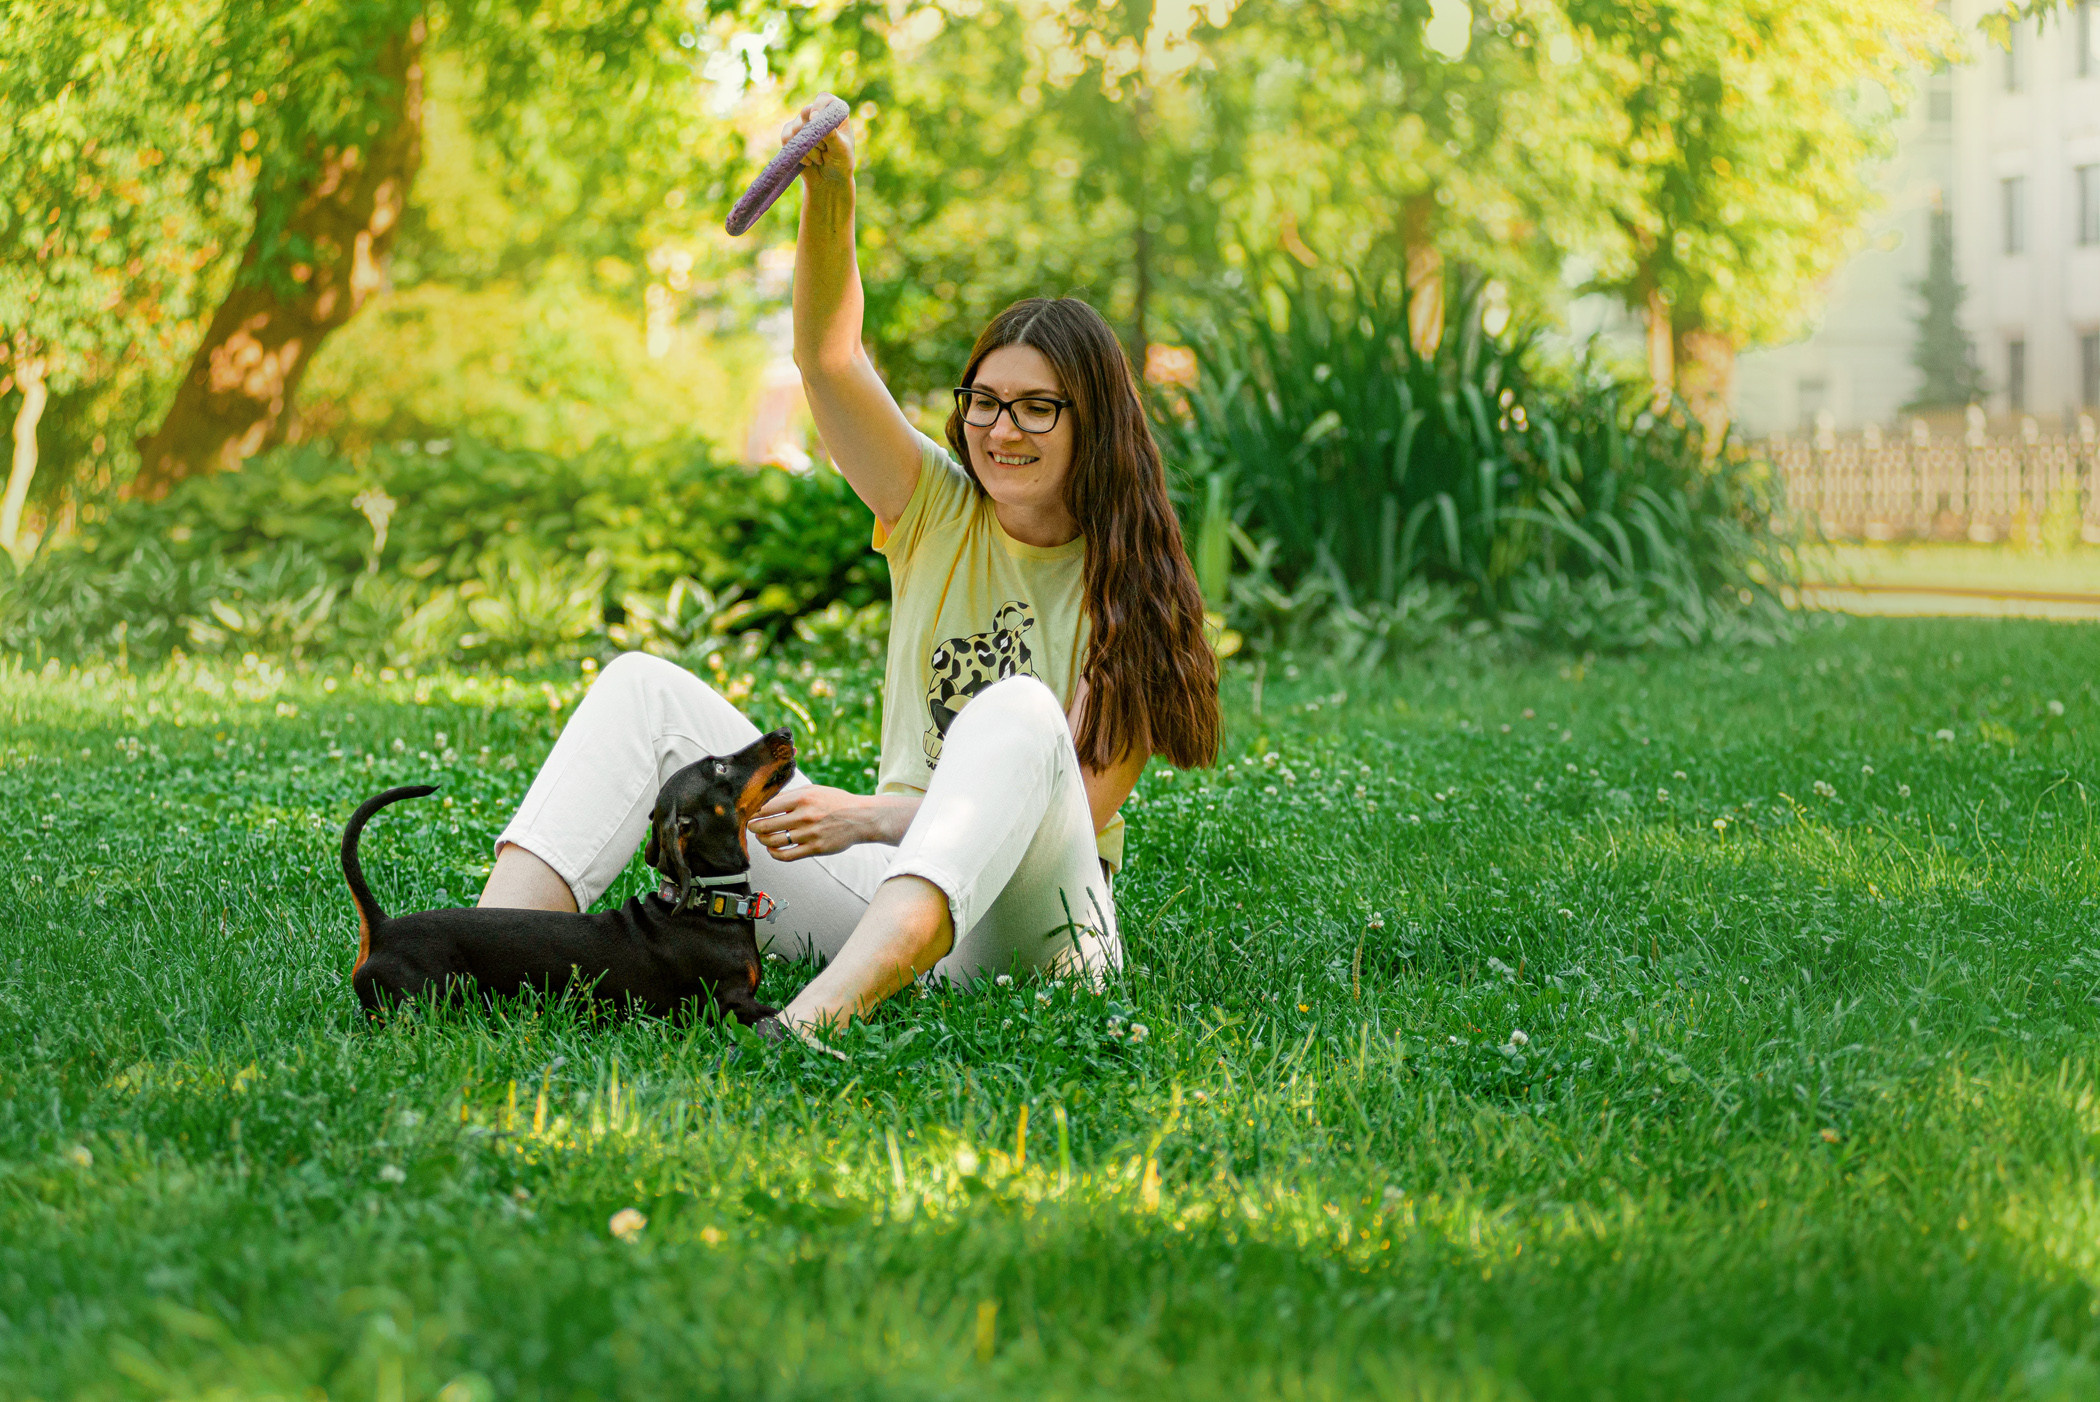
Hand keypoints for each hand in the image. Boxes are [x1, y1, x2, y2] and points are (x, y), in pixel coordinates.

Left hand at [749, 784, 869, 860]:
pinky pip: (787, 855)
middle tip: (752, 827)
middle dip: (754, 827)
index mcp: (803, 798)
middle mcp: (805, 816)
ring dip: (763, 841)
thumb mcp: (814, 791)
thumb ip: (791, 795)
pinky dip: (775, 854)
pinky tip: (773, 850)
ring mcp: (810, 834)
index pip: (767, 807)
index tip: (751, 814)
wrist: (860, 817)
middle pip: (767, 825)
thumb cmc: (836, 802)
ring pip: (774, 841)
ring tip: (762, 838)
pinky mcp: (815, 848)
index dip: (755, 812)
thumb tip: (767, 802)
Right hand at [781, 95, 854, 185]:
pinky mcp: (791, 135)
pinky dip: (797, 152)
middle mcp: (818, 113)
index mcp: (835, 112)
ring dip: (808, 148)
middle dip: (813, 135)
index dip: (818, 107)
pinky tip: (808, 161)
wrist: (829, 180)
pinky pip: (786, 137)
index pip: (824, 99)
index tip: (814, 119)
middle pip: (805, 112)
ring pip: (795, 128)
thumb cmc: (841, 162)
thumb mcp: (842, 150)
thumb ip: (832, 135)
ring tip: (820, 158)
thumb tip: (816, 117)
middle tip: (825, 149)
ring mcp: (803, 123)